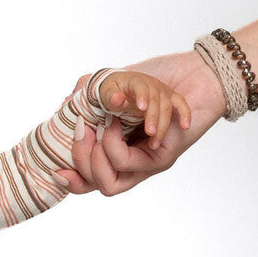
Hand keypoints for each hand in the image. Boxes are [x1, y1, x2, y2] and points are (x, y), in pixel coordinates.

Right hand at [59, 51, 225, 195]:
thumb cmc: (161, 77)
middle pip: (99, 185)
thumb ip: (91, 95)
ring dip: (103, 148)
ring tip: (108, 120)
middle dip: (82, 160)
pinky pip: (132, 161)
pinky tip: (127, 116)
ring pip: (112, 179)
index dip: (70, 182)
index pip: (88, 182)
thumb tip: (64, 107)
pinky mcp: (164, 157)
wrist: (200, 70)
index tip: (57, 169)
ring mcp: (149, 165)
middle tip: (82, 130)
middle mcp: (134, 165)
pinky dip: (119, 140)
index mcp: (117, 154)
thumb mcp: (118, 84)